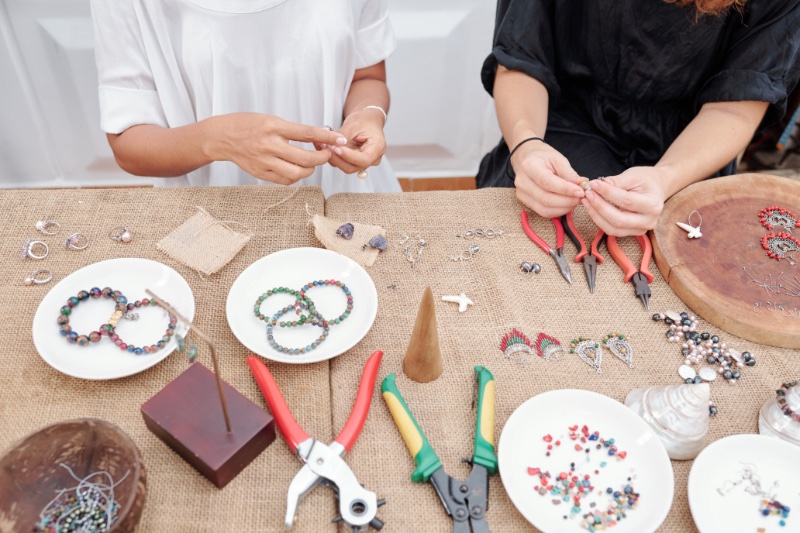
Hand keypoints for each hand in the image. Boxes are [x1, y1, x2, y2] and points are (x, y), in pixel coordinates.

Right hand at [208, 113, 347, 184]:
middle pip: (305, 159)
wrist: (221, 137)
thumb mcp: (270, 119)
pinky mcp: (260, 173)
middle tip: (327, 155)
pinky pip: (285, 180)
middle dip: (322, 159)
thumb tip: (317, 137)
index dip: (327, 138)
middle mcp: (269, 145)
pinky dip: (296, 176)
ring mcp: (264, 161)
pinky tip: (297, 169)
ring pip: (297, 173)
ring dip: (310, 170)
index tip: (340, 139)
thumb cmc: (248, 124)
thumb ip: (292, 130)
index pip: (307, 133)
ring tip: (311, 163)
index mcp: (273, 126)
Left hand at [323, 108, 386, 174]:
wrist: (367, 121)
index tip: (336, 148)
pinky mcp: (354, 162)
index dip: (348, 156)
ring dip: (333, 158)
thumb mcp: (354, 123)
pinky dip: (333, 157)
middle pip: (353, 166)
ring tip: (323, 144)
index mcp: (378, 148)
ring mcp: (362, 162)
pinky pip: (342, 164)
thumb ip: (344, 135)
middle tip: (325, 146)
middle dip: (337, 158)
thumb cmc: (365, 120)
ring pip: (346, 167)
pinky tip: (325, 147)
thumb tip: (334, 143)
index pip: (363, 159)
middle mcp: (372, 159)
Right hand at [511, 141, 585, 217]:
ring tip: (575, 200)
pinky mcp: (525, 202)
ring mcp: (521, 194)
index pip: (547, 182)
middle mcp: (522, 182)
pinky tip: (566, 204)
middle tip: (581, 197)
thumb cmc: (543, 157)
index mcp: (529, 166)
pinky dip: (558, 211)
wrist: (527, 158)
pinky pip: (543, 212)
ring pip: (544, 209)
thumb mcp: (558, 160)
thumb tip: (583, 186)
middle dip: (567, 201)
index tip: (581, 191)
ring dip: (564, 208)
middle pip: (545, 199)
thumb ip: (570, 175)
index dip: (565, 189)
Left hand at [581, 167, 667, 236]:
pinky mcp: (631, 233)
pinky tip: (591, 208)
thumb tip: (597, 185)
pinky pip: (611, 230)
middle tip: (587, 194)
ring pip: (613, 228)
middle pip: (618, 219)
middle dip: (599, 207)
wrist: (657, 188)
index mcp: (653, 205)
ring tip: (586, 200)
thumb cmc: (646, 180)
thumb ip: (616, 181)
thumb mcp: (633, 175)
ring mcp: (640, 230)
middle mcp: (649, 221)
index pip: (626, 201)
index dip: (607, 193)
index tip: (593, 184)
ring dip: (596, 215)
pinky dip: (599, 220)